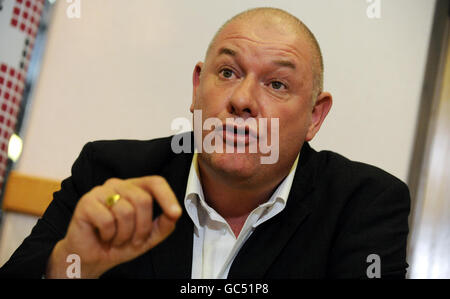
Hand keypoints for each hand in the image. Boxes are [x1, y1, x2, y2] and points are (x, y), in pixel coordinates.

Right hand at [46, 176, 181, 277]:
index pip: (155, 182)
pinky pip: (107, 220)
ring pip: (126, 211)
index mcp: (134, 188)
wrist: (90, 258)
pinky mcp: (86, 202)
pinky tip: (103, 236)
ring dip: (124, 234)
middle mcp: (118, 185)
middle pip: (143, 200)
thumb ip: (164, 225)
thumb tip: (174, 214)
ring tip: (116, 238)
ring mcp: (101, 192)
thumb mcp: (148, 237)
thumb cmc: (117, 243)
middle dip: (142, 227)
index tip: (175, 213)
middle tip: (133, 240)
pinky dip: (109, 235)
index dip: (167, 196)